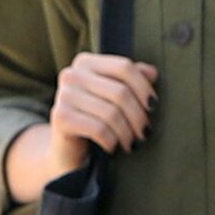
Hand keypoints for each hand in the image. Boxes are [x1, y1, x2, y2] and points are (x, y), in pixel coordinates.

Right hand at [47, 52, 156, 174]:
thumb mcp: (113, 99)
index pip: (124, 67)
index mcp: (86, 63)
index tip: (152, 107)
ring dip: (127, 133)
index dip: (144, 88)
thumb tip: (152, 73)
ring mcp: (64, 95)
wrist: (66, 152)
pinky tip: (113, 147)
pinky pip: (99, 129)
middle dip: (138, 116)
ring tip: (131, 143)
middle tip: (145, 132)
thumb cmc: (94, 122)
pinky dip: (112, 141)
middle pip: (120, 92)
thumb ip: (130, 81)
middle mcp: (72, 75)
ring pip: (111, 113)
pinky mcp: (61, 118)